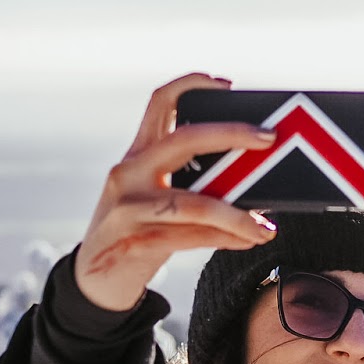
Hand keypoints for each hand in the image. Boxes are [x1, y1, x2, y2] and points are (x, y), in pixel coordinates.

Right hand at [74, 72, 280, 310]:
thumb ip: (187, 182)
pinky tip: (246, 241)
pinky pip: (189, 237)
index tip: (227, 84)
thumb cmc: (137, 231)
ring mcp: (127, 207)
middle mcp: (128, 172)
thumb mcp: (152, 197)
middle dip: (230, 134)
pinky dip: (223, 240)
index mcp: (137, 154)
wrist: (94, 280)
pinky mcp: (132, 241)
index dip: (191, 84)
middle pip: (184, 140)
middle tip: (269, 138)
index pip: (160, 103)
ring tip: (266, 227)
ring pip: (194, 203)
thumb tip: (250, 177)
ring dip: (236, 215)